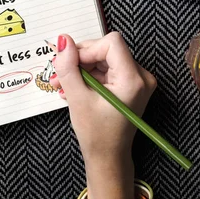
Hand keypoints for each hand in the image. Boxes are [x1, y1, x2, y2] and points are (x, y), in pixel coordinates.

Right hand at [49, 32, 155, 198]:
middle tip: (59, 74)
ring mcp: (136, 81)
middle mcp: (140, 76)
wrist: (108, 157)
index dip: (87, 49)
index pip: (110, 43)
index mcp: (133, 79)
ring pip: (103, 59)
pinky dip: (87, 76)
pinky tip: (73, 88)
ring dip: (80, 69)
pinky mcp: (129, 85)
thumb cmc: (98, 134)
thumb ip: (68, 67)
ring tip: (62, 85)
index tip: (70, 64)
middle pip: (106, 49)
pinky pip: (105, 69)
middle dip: (79, 60)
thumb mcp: (77, 98)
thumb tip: (63, 41)